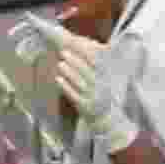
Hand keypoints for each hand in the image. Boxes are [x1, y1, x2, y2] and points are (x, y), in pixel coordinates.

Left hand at [55, 36, 140, 153]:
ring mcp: (93, 97)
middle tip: (63, 52)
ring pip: (80, 83)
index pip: (97, 63)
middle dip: (75, 61)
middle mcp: (100, 87)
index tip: (76, 44)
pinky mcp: (85, 106)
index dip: (86, 54)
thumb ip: (97, 66)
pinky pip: (74, 95)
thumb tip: (90, 47)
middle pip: (87, 72)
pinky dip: (65, 87)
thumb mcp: (103, 80)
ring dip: (69, 73)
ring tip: (60, 63)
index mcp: (106, 78)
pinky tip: (57, 79)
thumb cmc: (101, 95)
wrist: (106, 119)